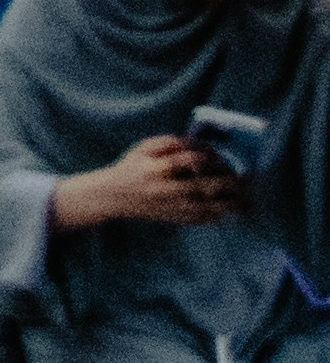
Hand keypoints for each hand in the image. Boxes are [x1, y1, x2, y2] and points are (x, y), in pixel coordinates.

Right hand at [61, 130, 239, 234]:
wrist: (115, 197)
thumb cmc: (132, 167)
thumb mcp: (144, 147)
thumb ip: (172, 142)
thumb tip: (202, 144)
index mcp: (157, 169)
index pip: (190, 161)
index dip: (209, 156)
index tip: (221, 154)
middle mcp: (166, 191)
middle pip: (205, 187)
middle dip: (229, 182)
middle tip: (247, 177)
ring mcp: (172, 208)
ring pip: (208, 208)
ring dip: (231, 203)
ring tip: (247, 199)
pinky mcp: (175, 219)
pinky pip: (202, 220)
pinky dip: (219, 215)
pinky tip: (230, 210)